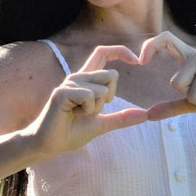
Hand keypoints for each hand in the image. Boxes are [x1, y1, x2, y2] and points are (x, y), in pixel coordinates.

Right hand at [28, 45, 148, 158]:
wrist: (50, 144)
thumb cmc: (71, 132)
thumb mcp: (102, 124)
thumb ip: (121, 118)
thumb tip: (145, 115)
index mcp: (86, 80)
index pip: (103, 53)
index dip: (120, 51)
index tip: (137, 60)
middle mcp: (78, 77)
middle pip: (111, 75)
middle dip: (109, 99)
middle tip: (91, 111)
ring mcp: (70, 83)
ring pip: (101, 89)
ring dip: (96, 108)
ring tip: (78, 114)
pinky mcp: (63, 92)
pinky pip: (89, 96)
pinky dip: (87, 111)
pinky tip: (72, 114)